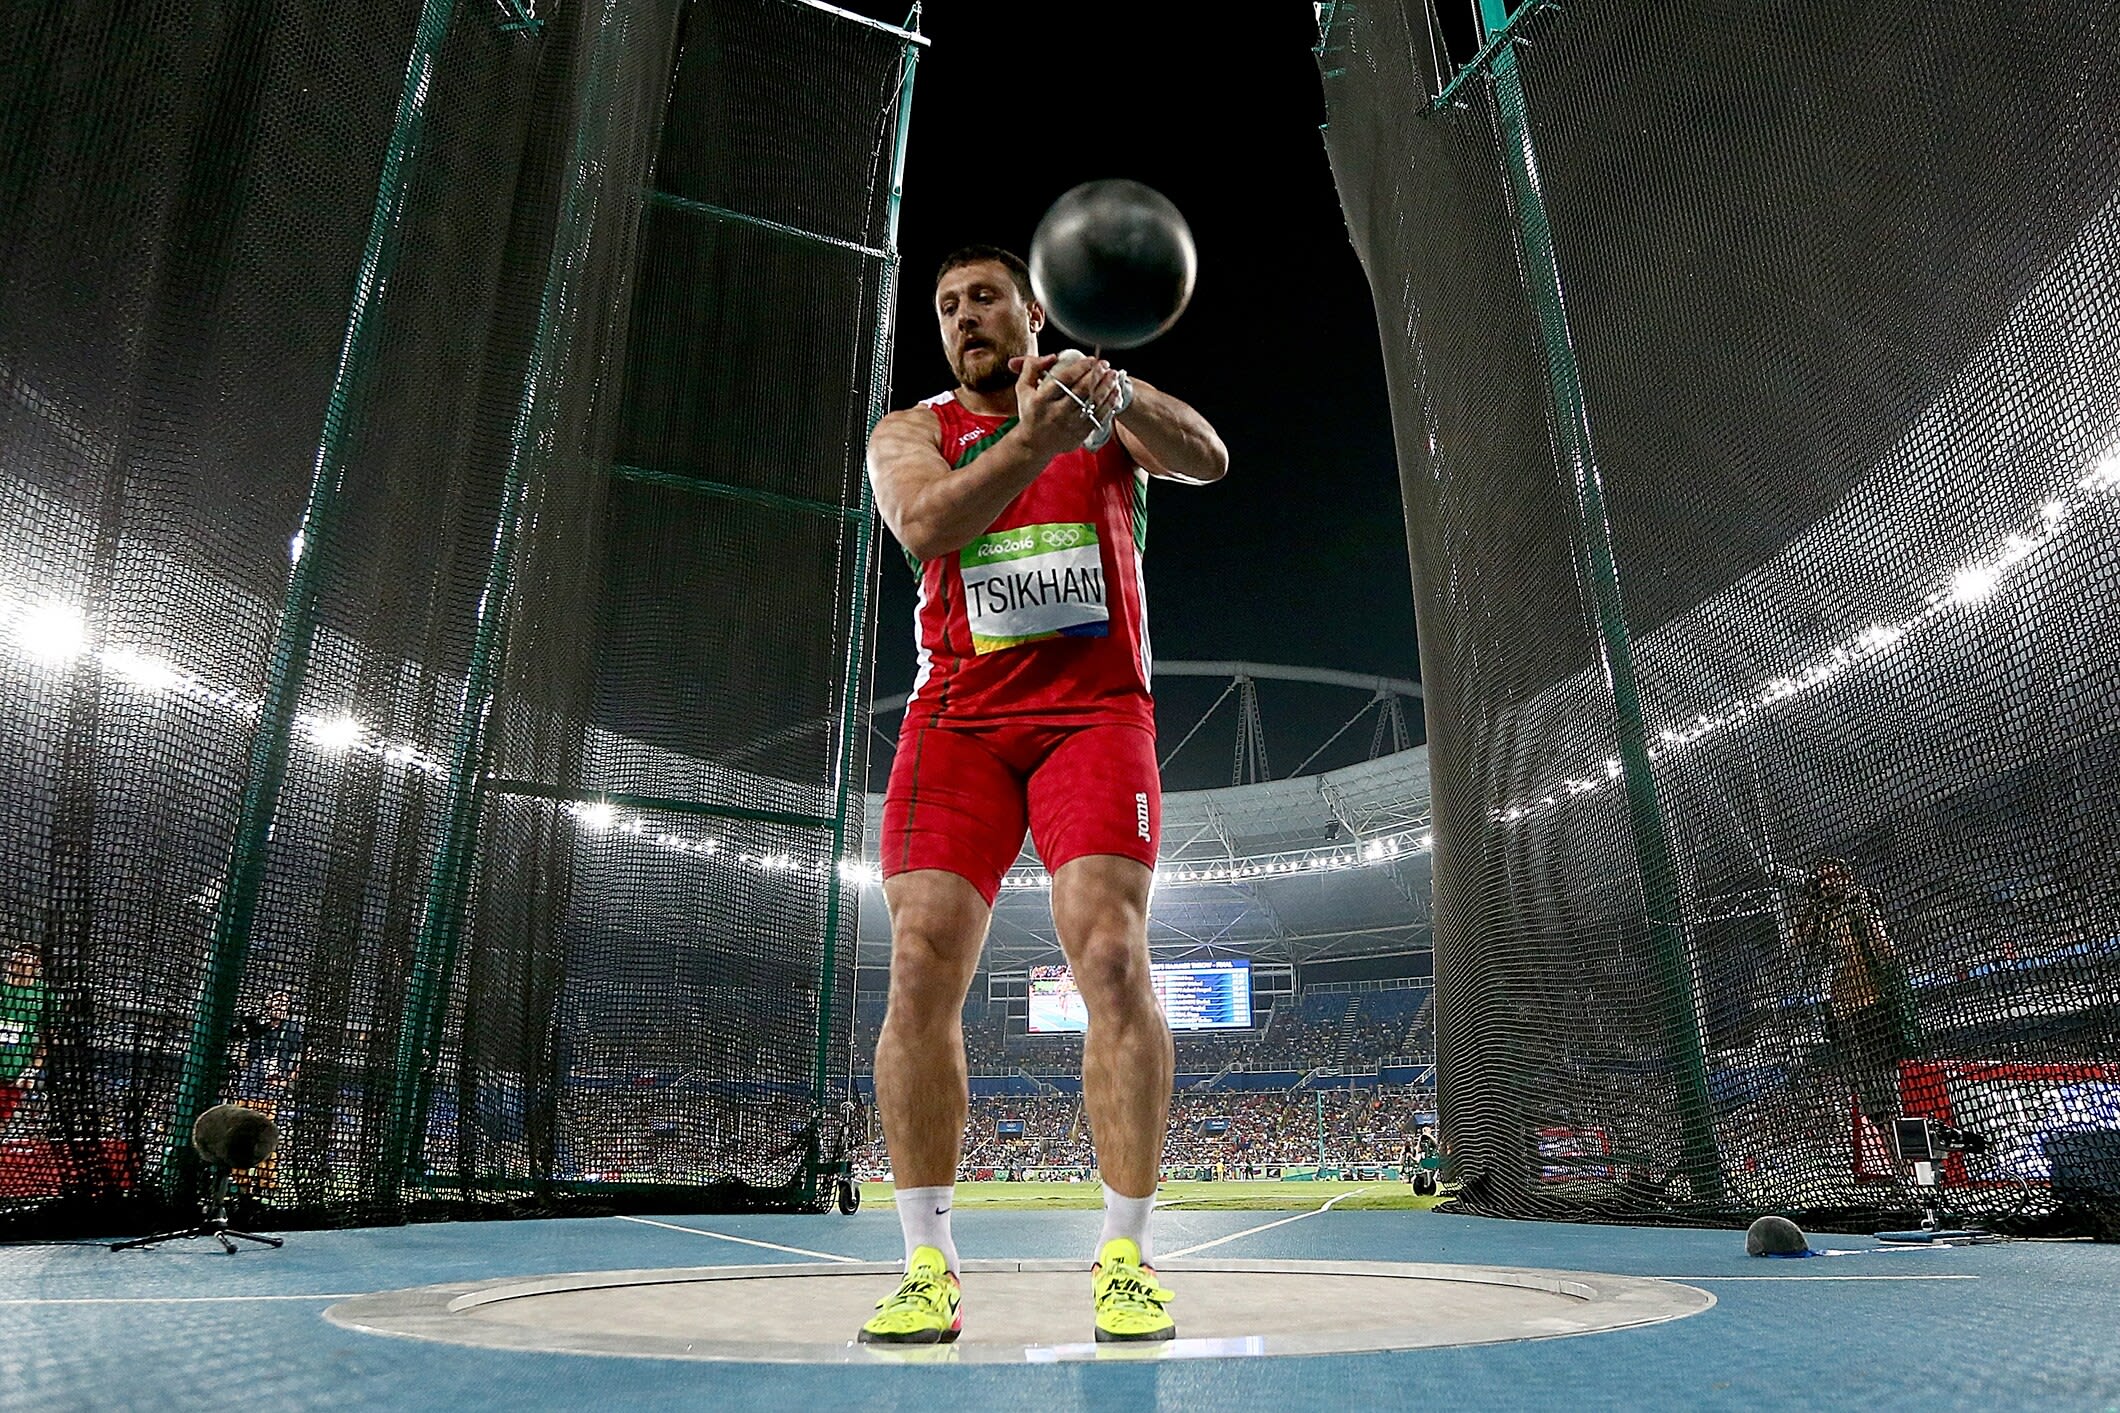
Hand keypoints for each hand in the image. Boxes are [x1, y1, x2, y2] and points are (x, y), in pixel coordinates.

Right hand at [1008, 351, 1122, 459]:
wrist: (1033, 445)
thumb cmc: (1030, 412)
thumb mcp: (1023, 388)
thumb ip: (1031, 367)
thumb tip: (1053, 356)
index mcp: (1041, 400)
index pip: (1064, 379)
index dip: (1080, 367)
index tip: (1091, 359)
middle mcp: (1056, 413)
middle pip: (1081, 390)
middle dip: (1096, 374)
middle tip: (1105, 364)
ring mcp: (1069, 425)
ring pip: (1092, 403)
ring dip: (1106, 387)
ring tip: (1113, 375)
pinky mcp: (1080, 434)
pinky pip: (1098, 417)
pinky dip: (1109, 404)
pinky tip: (1115, 393)